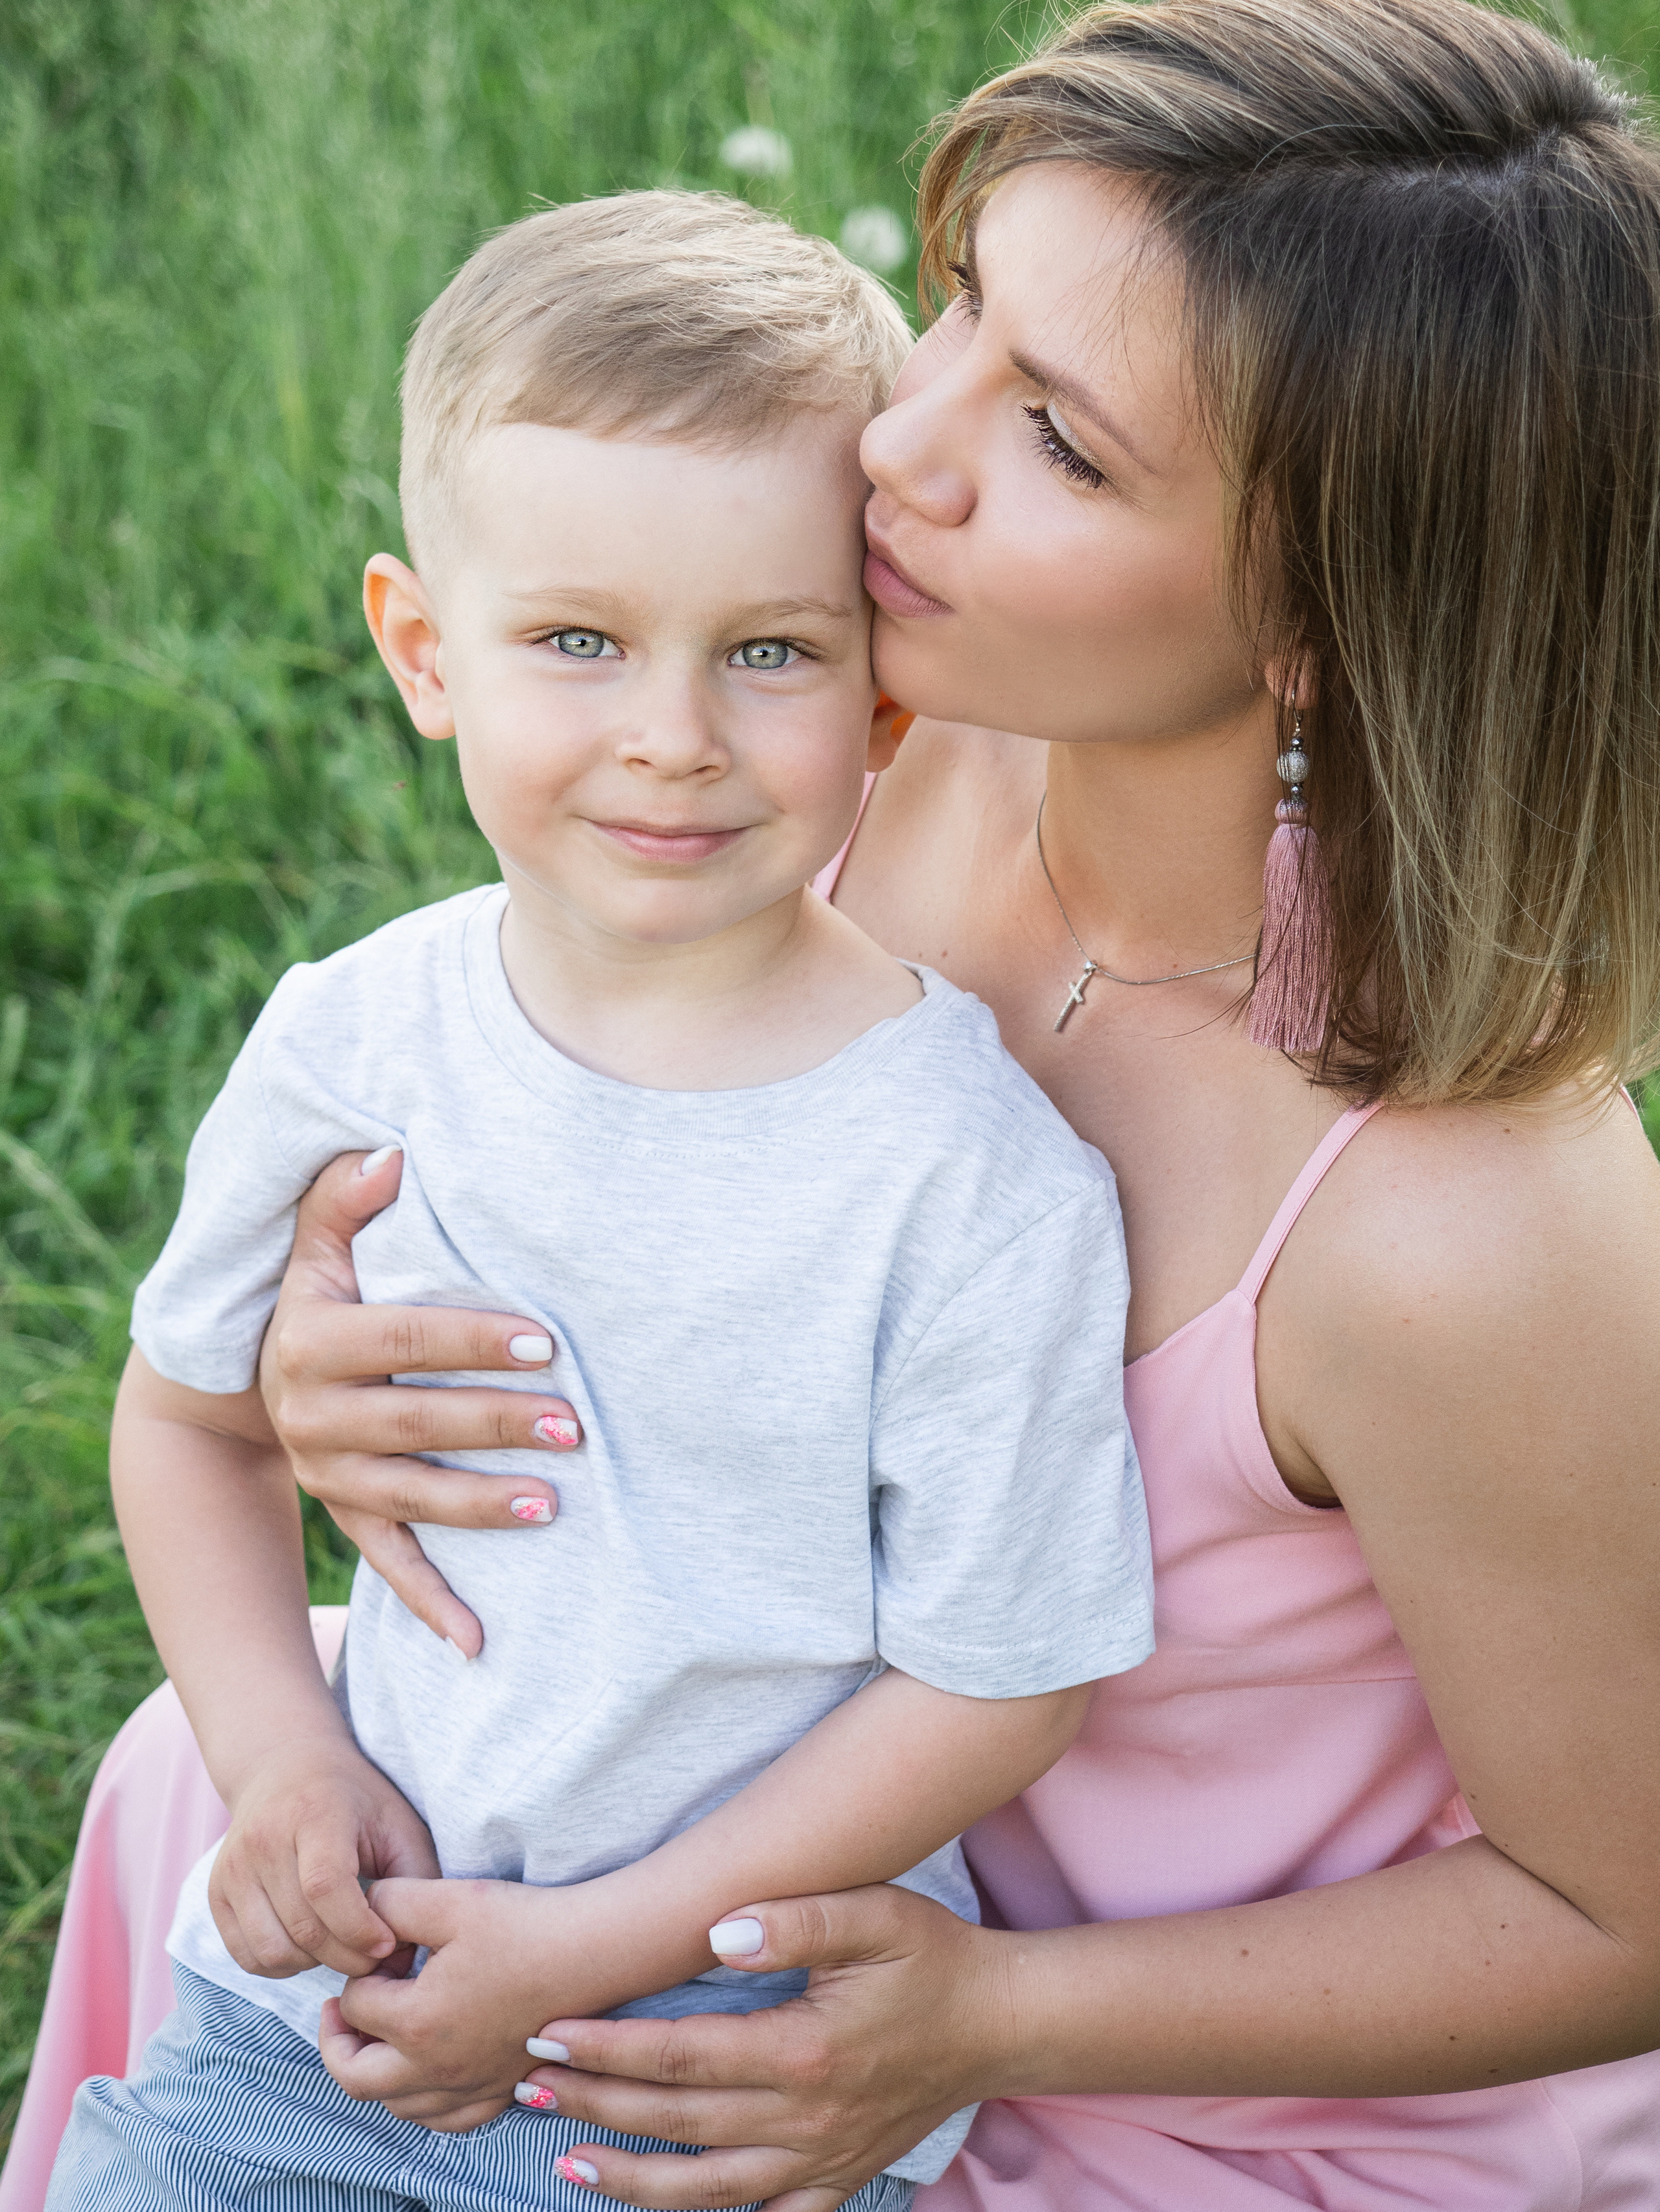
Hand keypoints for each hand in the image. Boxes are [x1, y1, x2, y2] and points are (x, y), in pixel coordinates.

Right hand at [210, 1736, 439, 1979]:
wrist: (285, 1767)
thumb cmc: (354, 1800)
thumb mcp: (397, 1823)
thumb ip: (414, 1879)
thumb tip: (409, 1948)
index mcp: (313, 1814)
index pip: (325, 1886)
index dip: (359, 1928)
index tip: (388, 1942)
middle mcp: (263, 1840)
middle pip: (303, 1927)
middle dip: (347, 1956)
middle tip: (374, 1954)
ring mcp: (234, 1868)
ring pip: (272, 1950)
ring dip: (315, 1965)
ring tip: (342, 1946)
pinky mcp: (217, 1892)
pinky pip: (246, 1956)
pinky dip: (281, 1966)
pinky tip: (309, 1947)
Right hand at [259, 1146, 583, 1656]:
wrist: (250, 1381)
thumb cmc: (318, 1292)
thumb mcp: (316, 1243)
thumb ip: (344, 1196)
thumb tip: (391, 1153)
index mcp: (309, 1341)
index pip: (402, 1338)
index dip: (473, 1340)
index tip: (544, 1342)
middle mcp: (310, 1414)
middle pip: (414, 1420)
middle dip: (495, 1422)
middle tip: (575, 1424)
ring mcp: (327, 1475)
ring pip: (409, 1497)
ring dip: (482, 1506)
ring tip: (555, 1504)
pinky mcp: (343, 1517)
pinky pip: (389, 1565)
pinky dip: (433, 1603)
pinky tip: (481, 1639)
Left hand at [320, 1876, 616, 2131]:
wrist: (595, 1952)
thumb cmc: (526, 1925)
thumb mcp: (451, 1900)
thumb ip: (391, 1902)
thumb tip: (362, 1910)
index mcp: (417, 2022)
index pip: (356, 2005)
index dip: (360, 1970)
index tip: (386, 1947)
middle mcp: (436, 2068)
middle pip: (356, 2077)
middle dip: (337, 2042)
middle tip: (340, 2009)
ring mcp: (470, 2086)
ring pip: (396, 2105)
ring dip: (375, 2074)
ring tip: (379, 2036)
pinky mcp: (500, 2091)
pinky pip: (444, 2120)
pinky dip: (420, 2102)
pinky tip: (426, 2072)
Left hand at [517, 1888, 1007, 2211]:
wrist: (999, 2022)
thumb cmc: (932, 1957)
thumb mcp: (874, 1914)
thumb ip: (796, 1918)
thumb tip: (718, 1932)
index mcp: (803, 2051)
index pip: (679, 2054)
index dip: (609, 2045)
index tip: (551, 2029)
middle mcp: (803, 2118)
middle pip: (676, 2120)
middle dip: (596, 2102)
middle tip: (530, 2082)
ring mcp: (819, 2160)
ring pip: (705, 2188)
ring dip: (631, 2176)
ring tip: (567, 2160)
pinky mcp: (837, 2179)